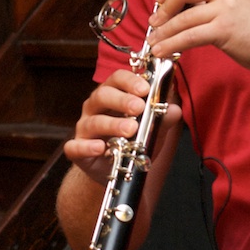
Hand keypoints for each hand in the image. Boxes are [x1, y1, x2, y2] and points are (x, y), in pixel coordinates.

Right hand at [63, 69, 181, 186]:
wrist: (119, 170)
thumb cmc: (134, 142)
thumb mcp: (154, 130)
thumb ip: (163, 119)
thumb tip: (174, 110)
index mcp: (113, 95)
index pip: (117, 78)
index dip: (130, 81)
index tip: (145, 89)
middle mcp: (96, 108)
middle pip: (102, 95)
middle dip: (122, 100)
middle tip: (139, 107)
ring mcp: (84, 128)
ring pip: (93, 121)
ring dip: (112, 124)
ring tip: (130, 129)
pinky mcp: (77, 150)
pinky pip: (75, 146)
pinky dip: (86, 147)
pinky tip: (100, 147)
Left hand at [148, 0, 249, 72]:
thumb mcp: (239, 4)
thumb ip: (216, 2)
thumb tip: (186, 11)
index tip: (160, 2)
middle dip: (162, 7)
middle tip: (155, 21)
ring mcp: (225, 8)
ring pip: (183, 17)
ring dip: (164, 31)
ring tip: (155, 42)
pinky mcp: (224, 29)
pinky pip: (190, 35)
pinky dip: (172, 43)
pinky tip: (164, 50)